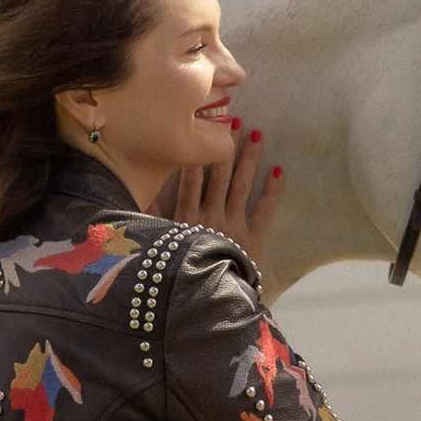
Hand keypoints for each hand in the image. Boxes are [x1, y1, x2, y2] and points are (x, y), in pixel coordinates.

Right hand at [151, 116, 285, 262]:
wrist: (210, 302)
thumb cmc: (182, 274)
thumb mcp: (161, 247)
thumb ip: (151, 220)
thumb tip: (140, 194)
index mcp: (187, 218)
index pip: (191, 178)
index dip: (196, 151)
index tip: (200, 127)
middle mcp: (211, 216)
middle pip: (219, 174)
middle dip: (225, 146)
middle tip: (233, 118)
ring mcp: (234, 225)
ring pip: (242, 185)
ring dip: (249, 158)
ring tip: (256, 133)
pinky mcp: (253, 237)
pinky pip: (265, 209)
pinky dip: (273, 189)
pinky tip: (280, 168)